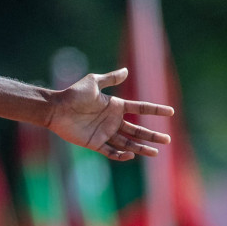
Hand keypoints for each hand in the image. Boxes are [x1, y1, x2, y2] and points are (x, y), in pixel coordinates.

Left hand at [47, 67, 172, 160]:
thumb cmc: (73, 94)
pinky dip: (121, 155)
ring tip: (155, 153)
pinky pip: (110, 151)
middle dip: (152, 135)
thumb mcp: (93, 82)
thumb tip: (127, 70)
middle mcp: (112, 121)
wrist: (56, 108)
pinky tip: (130, 155)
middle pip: (137, 130)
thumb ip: (110, 78)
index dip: (155, 110)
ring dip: (141, 148)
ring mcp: (104, 133)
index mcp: (115, 106)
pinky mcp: (94, 143)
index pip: (140, 108)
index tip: (171, 112)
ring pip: (127, 143)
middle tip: (167, 140)